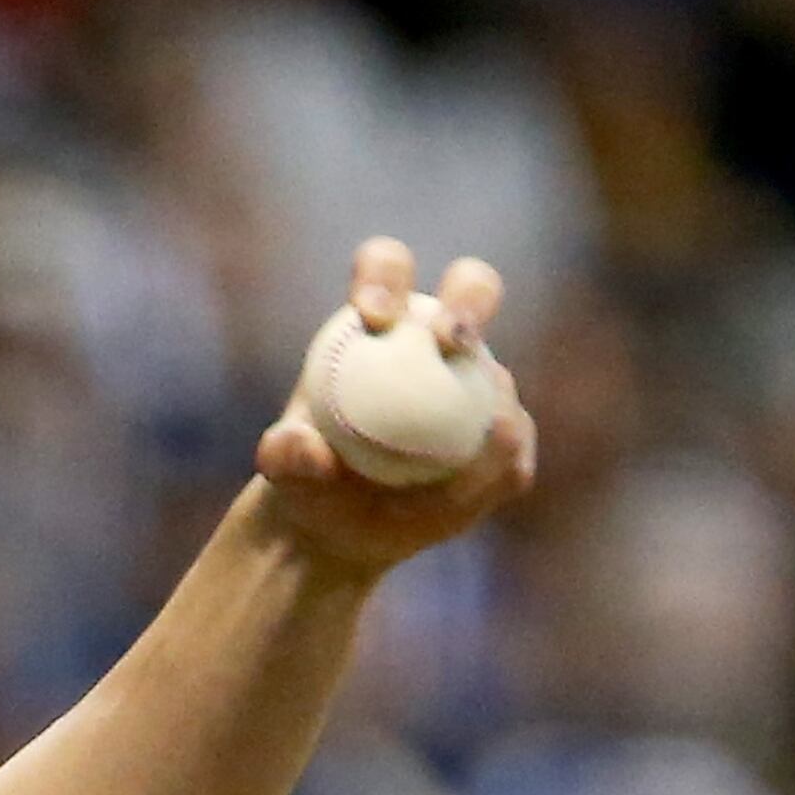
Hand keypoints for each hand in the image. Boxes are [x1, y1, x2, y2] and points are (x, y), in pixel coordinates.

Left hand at [249, 238, 536, 578]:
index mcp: (383, 318)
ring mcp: (485, 383)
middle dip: (469, 300)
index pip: (387, 270)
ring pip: (499, 385)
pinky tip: (460, 503)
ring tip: (444, 475)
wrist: (345, 524)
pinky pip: (510, 452)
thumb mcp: (284, 472)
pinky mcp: (510, 435)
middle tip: (450, 341)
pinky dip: (486, 476)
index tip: (374, 316)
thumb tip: (298, 443)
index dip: (386, 275)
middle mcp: (442, 338)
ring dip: (481, 418)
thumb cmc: (307, 480)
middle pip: (473, 289)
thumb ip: (285, 455)